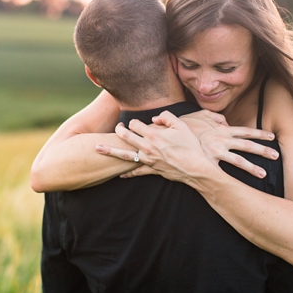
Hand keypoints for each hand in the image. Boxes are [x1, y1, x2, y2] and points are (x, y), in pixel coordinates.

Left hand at [95, 111, 223, 186]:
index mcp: (153, 134)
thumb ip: (167, 117)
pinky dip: (127, 173)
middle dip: (118, 130)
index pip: (135, 124)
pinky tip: (120, 175)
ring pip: (124, 154)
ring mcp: (147, 159)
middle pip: (125, 136)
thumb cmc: (191, 146)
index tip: (135, 123)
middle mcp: (147, 146)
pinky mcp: (151, 170)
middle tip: (116, 128)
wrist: (196, 168)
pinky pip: (136, 172)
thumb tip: (155, 118)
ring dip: (110, 151)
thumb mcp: (182, 126)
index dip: (133, 121)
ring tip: (97, 148)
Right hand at [179, 111, 278, 178]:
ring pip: (238, 161)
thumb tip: (225, 120)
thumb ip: (215, 117)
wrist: (170, 133)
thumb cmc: (185, 124)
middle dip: (263, 151)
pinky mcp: (208, 162)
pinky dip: (231, 179)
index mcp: (223, 129)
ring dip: (252, 168)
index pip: (246, 131)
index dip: (259, 134)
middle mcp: (223, 140)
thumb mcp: (201, 115)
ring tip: (264, 174)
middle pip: (247, 146)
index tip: (272, 137)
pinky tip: (239, 187)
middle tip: (276, 155)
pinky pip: (222, 172)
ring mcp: (216, 152)